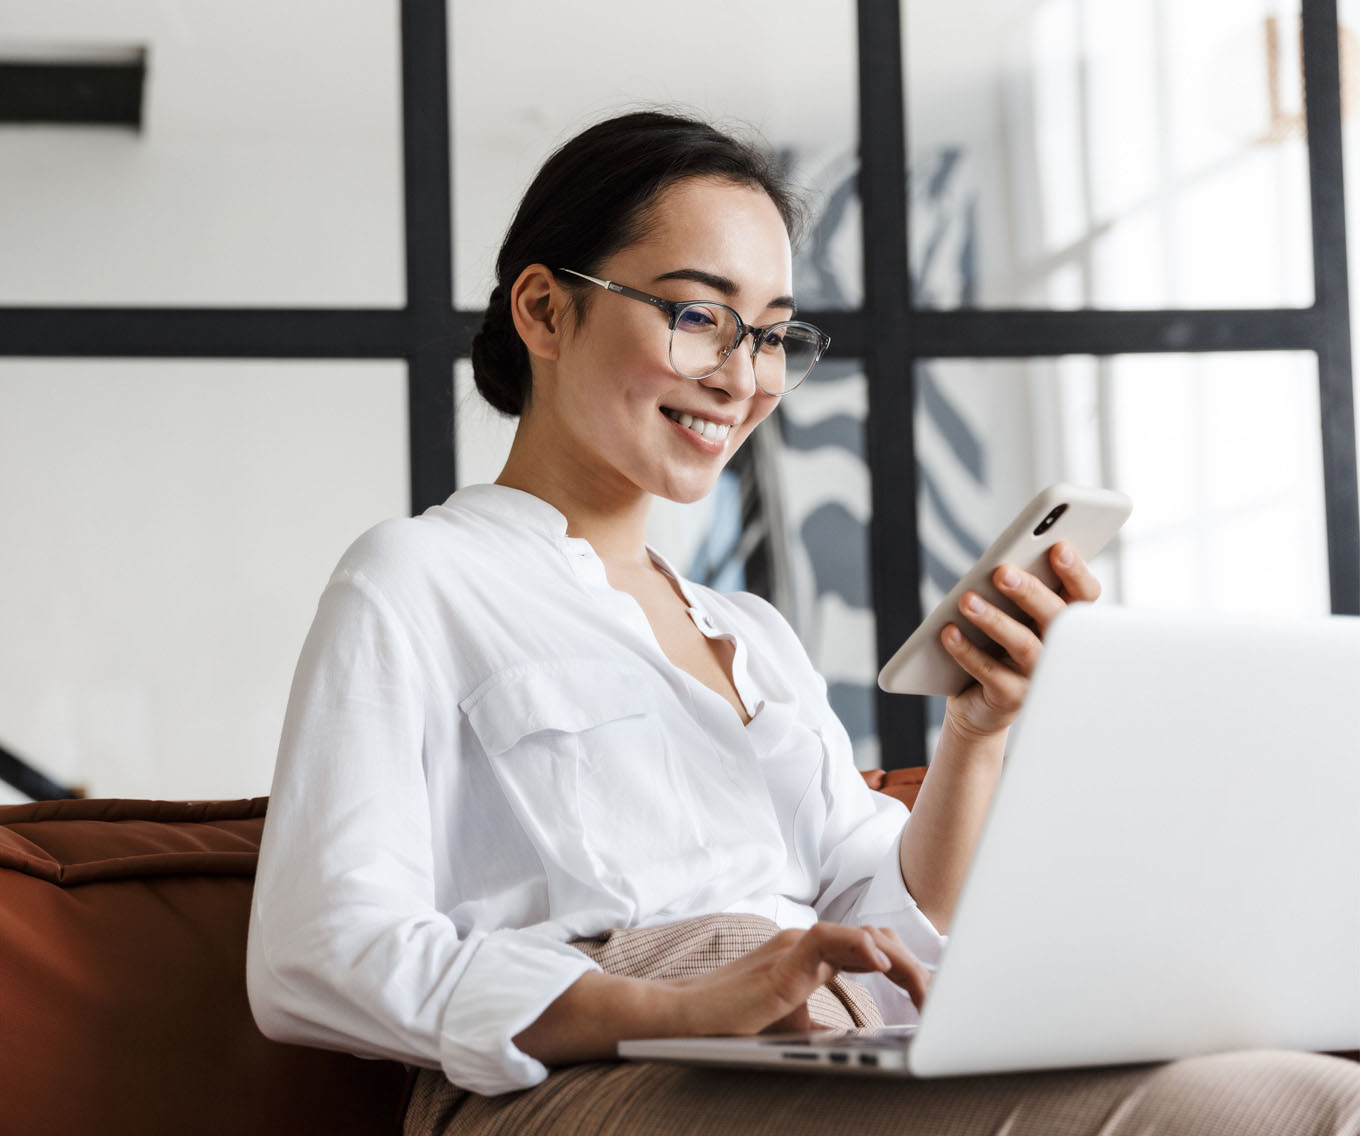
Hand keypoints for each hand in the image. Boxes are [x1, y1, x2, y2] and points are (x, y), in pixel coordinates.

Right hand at [667, 922, 928, 1035]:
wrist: (685, 1020)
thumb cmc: (732, 1025)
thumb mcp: (794, 1028)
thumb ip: (826, 1027)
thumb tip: (862, 1044)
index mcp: (812, 958)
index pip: (870, 951)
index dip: (904, 969)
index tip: (930, 999)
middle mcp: (808, 945)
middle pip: (875, 940)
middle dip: (912, 967)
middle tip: (938, 1002)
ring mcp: (796, 947)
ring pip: (860, 935)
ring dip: (898, 961)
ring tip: (923, 991)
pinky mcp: (783, 958)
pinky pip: (828, 938)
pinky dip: (859, 945)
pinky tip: (881, 964)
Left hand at [940, 541, 1101, 738]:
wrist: (981, 704)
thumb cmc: (997, 647)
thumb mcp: (1010, 615)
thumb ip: (1013, 591)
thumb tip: (1000, 568)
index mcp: (1063, 621)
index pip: (1083, 594)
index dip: (1076, 572)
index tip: (1058, 548)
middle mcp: (1057, 648)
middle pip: (1055, 617)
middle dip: (1030, 592)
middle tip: (1002, 572)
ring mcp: (1036, 675)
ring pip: (1023, 644)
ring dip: (994, 620)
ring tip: (966, 600)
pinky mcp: (1011, 697)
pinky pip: (990, 672)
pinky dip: (967, 651)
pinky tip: (949, 633)